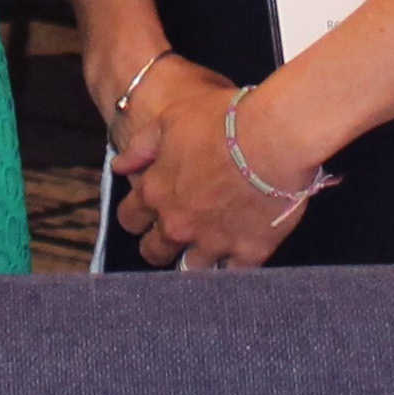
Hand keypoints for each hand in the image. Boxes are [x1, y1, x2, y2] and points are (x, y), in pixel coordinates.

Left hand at [114, 71, 317, 270]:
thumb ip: (141, 147)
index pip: (129, 219)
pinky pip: (233, 275)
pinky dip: (233, 269)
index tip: (146, 213)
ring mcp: (212, 242)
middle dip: (159, 246)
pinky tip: (237, 257)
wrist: (274, 138)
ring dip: (195, 260)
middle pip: (154, 252)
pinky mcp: (247, 252)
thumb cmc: (223, 122)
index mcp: (156, 192)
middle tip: (174, 235)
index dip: (137, 217)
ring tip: (206, 250)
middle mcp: (178, 224)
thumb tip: (119, 166)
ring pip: (190, 269)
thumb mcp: (171, 120)